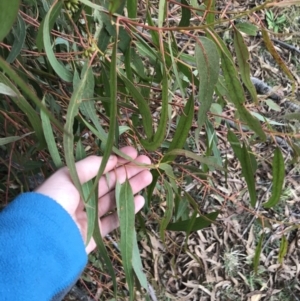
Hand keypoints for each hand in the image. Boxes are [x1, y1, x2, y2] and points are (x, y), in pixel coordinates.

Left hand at [35, 146, 151, 253]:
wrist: (45, 239)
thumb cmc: (54, 201)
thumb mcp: (69, 175)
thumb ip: (91, 166)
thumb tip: (113, 158)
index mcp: (73, 183)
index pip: (100, 169)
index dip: (117, 160)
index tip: (134, 152)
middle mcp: (82, 199)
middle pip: (110, 182)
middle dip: (128, 172)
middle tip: (147, 163)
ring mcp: (89, 216)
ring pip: (115, 199)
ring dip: (132, 187)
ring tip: (148, 177)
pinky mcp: (95, 233)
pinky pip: (114, 220)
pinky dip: (128, 210)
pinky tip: (141, 200)